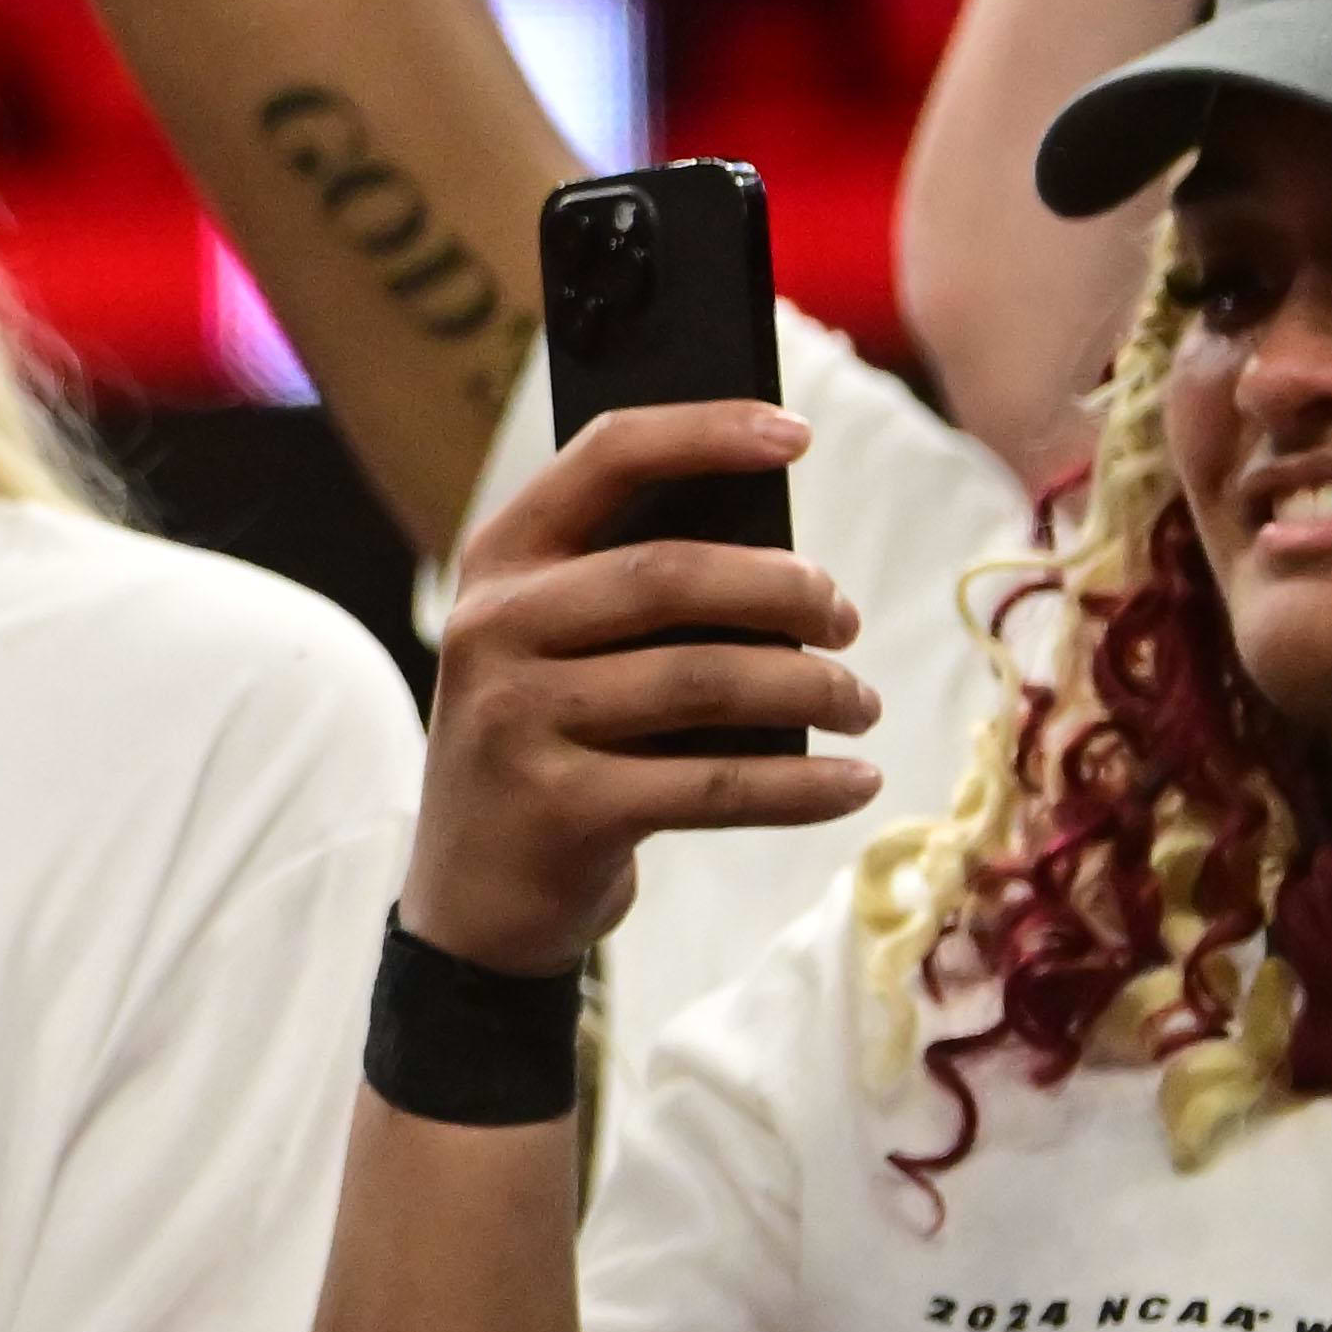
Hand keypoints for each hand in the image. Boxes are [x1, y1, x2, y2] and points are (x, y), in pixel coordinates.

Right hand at [405, 404, 884, 975]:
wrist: (472, 897)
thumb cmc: (548, 745)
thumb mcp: (555, 648)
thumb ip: (631, 590)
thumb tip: (787, 560)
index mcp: (497, 563)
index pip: (604, 459)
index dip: (706, 434)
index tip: (799, 434)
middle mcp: (493, 629)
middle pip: (671, 574)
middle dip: (786, 589)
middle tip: (846, 617)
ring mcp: (519, 720)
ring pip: (706, 679)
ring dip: (813, 688)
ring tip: (859, 702)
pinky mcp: (563, 808)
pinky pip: (717, 783)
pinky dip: (804, 785)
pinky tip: (853, 782)